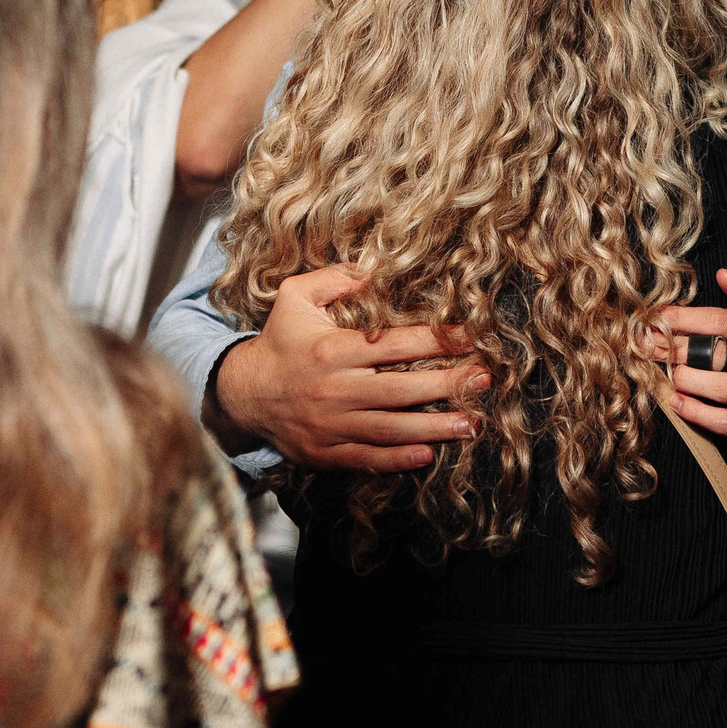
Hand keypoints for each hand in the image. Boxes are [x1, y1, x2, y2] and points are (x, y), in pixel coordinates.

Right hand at [211, 264, 483, 472]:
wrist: (243, 393)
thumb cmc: (279, 340)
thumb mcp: (295, 296)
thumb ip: (336, 278)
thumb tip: (376, 268)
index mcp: (333, 350)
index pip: (395, 344)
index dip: (436, 340)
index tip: (469, 337)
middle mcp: (335, 389)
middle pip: (402, 389)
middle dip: (447, 384)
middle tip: (483, 379)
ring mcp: (332, 425)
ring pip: (392, 428)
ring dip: (436, 427)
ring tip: (472, 423)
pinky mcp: (326, 452)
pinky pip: (368, 458)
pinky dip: (398, 459)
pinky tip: (428, 454)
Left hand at [648, 268, 726, 452]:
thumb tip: (723, 276)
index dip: (687, 319)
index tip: (657, 318)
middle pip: (719, 354)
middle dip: (677, 349)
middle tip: (648, 346)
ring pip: (723, 389)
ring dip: (687, 381)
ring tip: (666, 373)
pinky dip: (697, 413)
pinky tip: (677, 402)